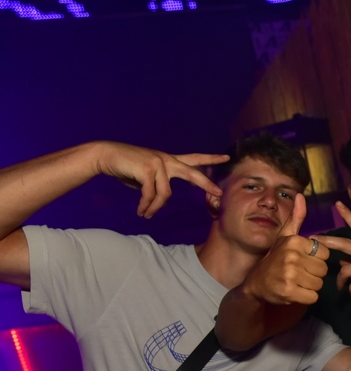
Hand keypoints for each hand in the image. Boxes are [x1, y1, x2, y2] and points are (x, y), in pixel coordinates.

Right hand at [95, 141, 228, 217]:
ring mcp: (158, 163)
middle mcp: (166, 159)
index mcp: (169, 160)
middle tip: (219, 193)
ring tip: (146, 214)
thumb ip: (159, 184)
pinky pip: (151, 194)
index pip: (194, 158)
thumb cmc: (126, 167)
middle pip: (192, 173)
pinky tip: (141, 211)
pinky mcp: (147, 169)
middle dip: (206, 183)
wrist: (106, 155)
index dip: (210, 159)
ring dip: (154, 207)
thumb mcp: (147, 176)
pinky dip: (146, 205)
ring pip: (165, 193)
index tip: (225, 158)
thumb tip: (161, 199)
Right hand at [241, 193, 330, 304]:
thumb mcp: (284, 237)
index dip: (316, 259)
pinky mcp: (288, 291)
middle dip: (313, 274)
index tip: (302, 261)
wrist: (255, 284)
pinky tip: (294, 292)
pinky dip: (306, 297)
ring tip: (296, 282)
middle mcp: (292, 256)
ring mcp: (289, 274)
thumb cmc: (274, 259)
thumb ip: (296, 218)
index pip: (324, 253)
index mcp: (294, 241)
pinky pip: (312, 297)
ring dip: (310, 286)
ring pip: (319, 284)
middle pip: (323, 270)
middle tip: (298, 273)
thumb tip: (300, 195)